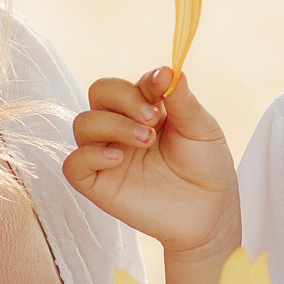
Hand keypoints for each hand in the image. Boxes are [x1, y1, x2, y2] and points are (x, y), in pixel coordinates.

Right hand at [65, 68, 238, 257]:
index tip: (164, 83)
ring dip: (113, 124)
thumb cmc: (206, 168)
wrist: (209, 213)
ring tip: (146, 140)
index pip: (129, 83)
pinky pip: (73, 164)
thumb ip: (182, 101)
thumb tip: (169, 70)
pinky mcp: (98, 184)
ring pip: (83, 124)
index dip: (143, 82)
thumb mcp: (201, 129)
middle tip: (154, 119)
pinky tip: (117, 158)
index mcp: (144, 110)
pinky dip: (89, 155)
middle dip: (124, 99)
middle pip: (99, 93)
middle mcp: (120, 128)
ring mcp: (107, 155)